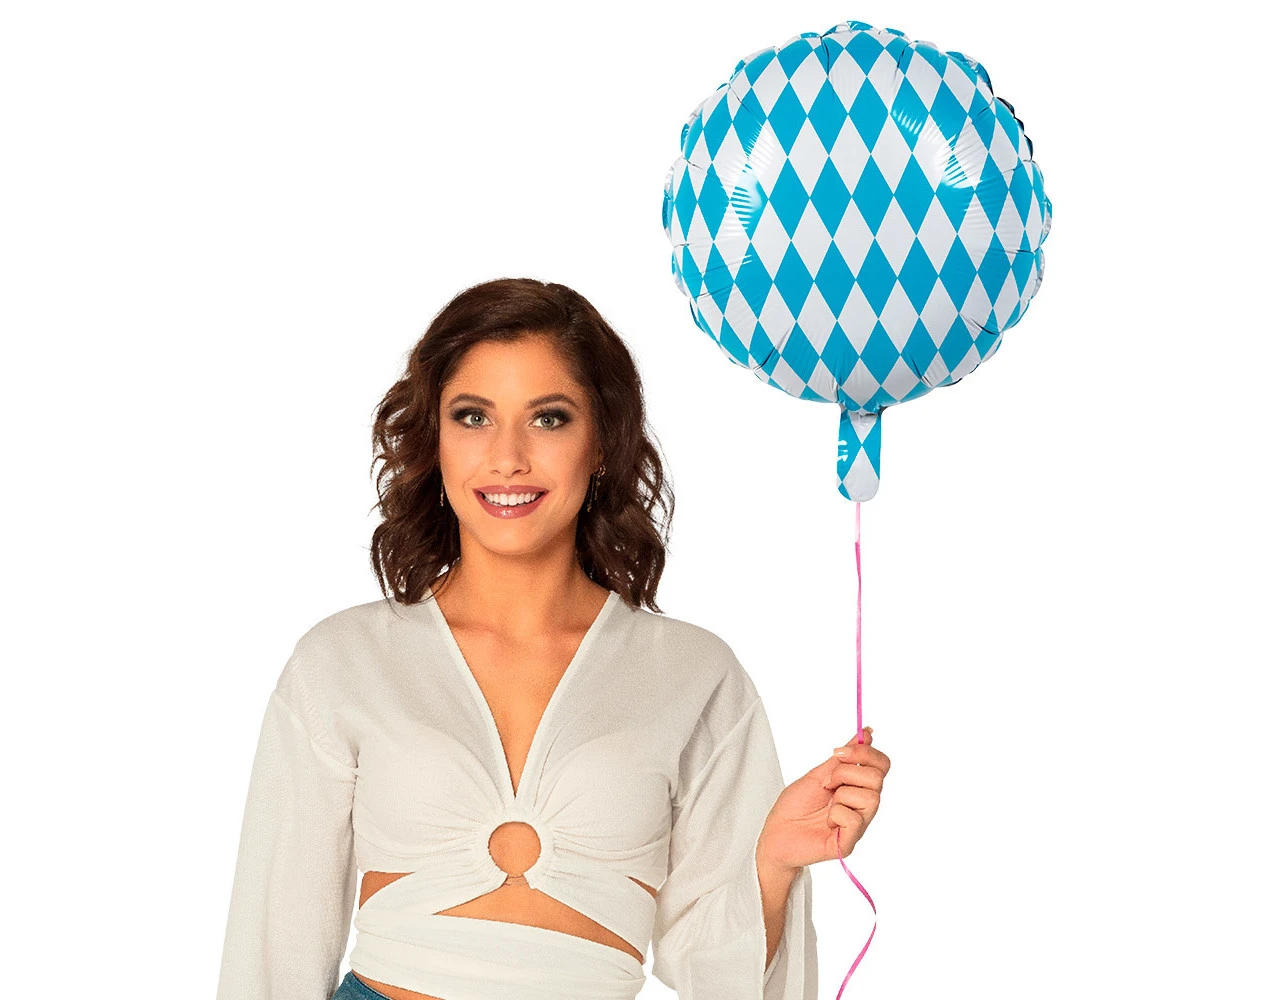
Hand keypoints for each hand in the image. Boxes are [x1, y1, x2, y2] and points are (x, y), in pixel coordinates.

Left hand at [757, 726, 890, 873]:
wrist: (775, 832)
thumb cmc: (795, 806)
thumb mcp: (818, 774)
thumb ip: (844, 758)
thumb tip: (867, 733)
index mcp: (857, 787)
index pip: (882, 765)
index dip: (865, 753)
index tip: (838, 752)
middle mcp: (862, 806)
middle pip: (878, 778)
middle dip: (846, 772)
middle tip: (826, 783)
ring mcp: (858, 825)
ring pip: (871, 798)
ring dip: (841, 794)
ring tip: (826, 805)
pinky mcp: (848, 843)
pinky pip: (855, 820)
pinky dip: (835, 815)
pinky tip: (826, 822)